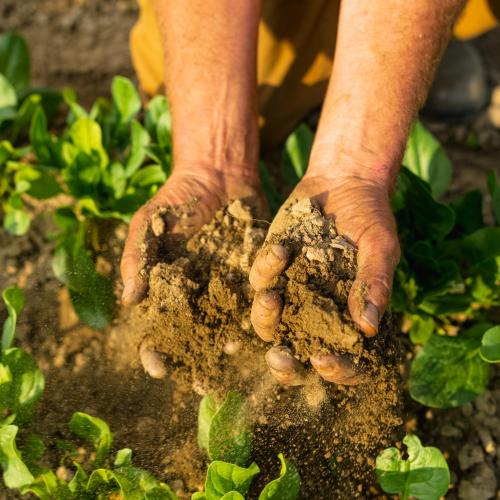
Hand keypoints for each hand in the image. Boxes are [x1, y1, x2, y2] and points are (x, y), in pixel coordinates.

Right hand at [120, 163, 261, 377]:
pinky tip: (260, 330)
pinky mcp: (254, 276)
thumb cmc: (178, 200)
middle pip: (196, 337)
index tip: (157, 367)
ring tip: (230, 358)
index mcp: (170, 289)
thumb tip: (129, 300)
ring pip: (229, 325)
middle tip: (202, 386)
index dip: (155, 350)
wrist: (219, 177)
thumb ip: (137, 257)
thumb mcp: (151, 222)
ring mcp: (228, 288)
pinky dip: (259, 316)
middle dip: (198, 361)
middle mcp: (199, 296)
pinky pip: (257, 301)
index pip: (158, 327)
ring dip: (230, 345)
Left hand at [249, 169, 399, 385]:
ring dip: (264, 319)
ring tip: (271, 299)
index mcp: (350, 317)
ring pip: (268, 325)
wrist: (343, 181)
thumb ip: (374, 285)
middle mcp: (317, 312)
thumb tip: (369, 328)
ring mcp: (290, 292)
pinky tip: (283, 249)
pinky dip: (266, 269)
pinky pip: (259, 280)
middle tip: (279, 357)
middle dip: (286, 366)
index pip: (346, 361)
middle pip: (298, 356)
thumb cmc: (370, 216)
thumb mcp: (379, 247)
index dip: (336, 371)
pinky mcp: (271, 268)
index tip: (324, 360)